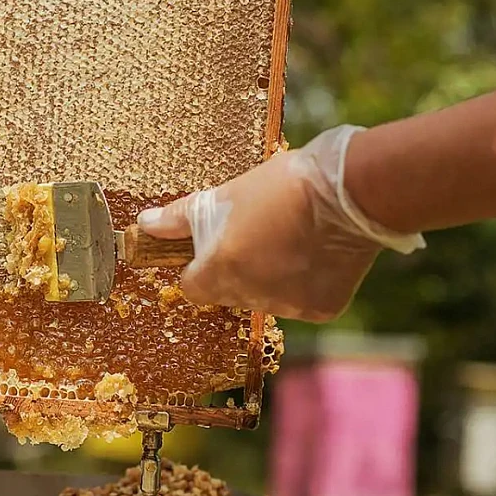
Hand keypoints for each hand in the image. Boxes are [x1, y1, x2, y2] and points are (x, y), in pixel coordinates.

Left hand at [137, 125, 424, 322]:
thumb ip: (179, 218)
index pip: (192, 287)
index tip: (213, 246)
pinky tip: (313, 252)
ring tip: (288, 238)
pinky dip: (303, 283)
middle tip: (255, 234)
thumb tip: (145, 225)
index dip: (198, 267)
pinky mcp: (321, 308)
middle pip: (228, 293)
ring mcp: (289, 306)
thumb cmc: (281, 187)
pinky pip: (300, 301)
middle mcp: (252, 296)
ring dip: (269, 277)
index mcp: (221, 271)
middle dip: (234, 270)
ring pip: (265, 298)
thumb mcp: (224, 195)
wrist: (351, 190)